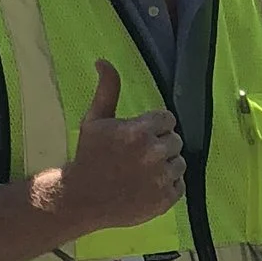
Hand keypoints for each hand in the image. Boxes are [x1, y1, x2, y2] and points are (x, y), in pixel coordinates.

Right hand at [60, 58, 183, 232]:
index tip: (139, 137)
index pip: (168, 119)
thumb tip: (103, 61)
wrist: (81, 199)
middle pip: (176, 141)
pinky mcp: (165, 200)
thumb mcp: (95, 119)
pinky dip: (167, 186)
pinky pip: (180, 185)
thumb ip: (107, 89)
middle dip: (160, 145)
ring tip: (142, 172)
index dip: (154, 127)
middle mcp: (153, 153)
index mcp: (139, 131)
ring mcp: (161, 178)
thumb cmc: (89, 156)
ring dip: (166, 166)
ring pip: (180, 163)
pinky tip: (147, 186)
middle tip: (138, 156)